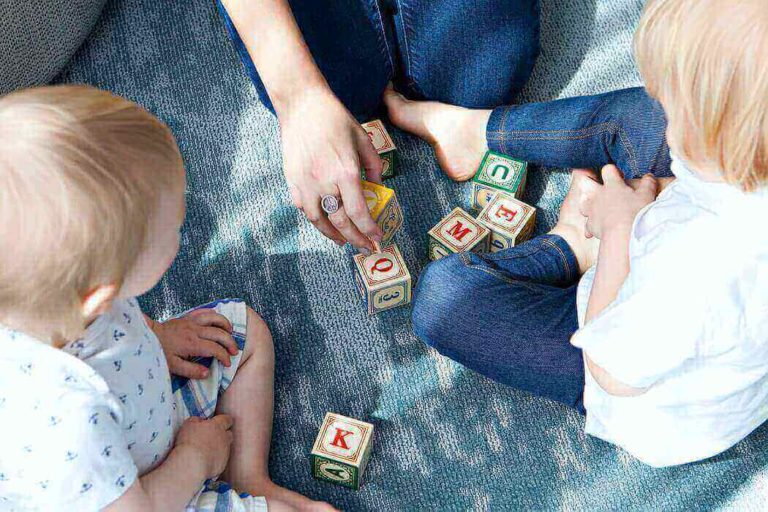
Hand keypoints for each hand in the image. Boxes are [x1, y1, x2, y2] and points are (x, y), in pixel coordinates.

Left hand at [150, 309, 237, 378]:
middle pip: (220, 334)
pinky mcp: (188, 317)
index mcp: (192, 344)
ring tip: (230, 333)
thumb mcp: (173, 366)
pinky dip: (214, 314)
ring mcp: (192, 322)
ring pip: (215, 318)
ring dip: (226, 325)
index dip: (224, 356)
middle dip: (230, 343)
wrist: (148, 335)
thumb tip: (207, 373)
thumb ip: (191, 371)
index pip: (215, 349)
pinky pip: (204, 311)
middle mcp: (195, 330)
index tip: (227, 364)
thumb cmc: (159, 352)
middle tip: (234, 351)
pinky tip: (218, 321)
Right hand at [175, 415, 233, 478]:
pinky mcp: (222, 464)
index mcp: (218, 426)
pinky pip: (221, 460)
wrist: (192, 464)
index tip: (217, 422)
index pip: (227, 419)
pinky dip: (215, 459)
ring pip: (225, 447)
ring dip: (218, 447)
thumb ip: (197, 420)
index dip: (222, 420)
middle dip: (223, 434)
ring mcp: (225, 452)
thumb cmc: (189, 441)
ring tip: (205, 450)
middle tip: (211, 436)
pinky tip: (204, 461)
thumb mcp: (189, 424)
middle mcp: (225, 438)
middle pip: (229, 433)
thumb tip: (199, 421)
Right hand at [279, 87, 384, 252]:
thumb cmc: (336, 120)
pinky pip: (304, 209)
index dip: (369, 231)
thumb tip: (378, 189)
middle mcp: (324, 182)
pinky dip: (316, 220)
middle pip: (341, 223)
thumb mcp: (364, 140)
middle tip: (365, 247)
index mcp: (345, 172)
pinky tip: (325, 222)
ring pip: (319, 221)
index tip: (377, 240)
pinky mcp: (292, 181)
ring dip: (334, 235)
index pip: (359, 213)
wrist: (302, 106)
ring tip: (345, 240)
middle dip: (356, 239)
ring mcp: (305, 184)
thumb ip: (374, 167)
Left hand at [580, 165, 658, 238]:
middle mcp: (599, 195)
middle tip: (599, 187)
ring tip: (596, 207)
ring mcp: (592, 210)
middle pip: (586, 182)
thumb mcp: (647, 195)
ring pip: (583, 202)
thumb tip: (649, 176)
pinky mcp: (590, 225)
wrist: (623, 234)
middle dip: (590, 182)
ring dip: (588, 204)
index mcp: (613, 185)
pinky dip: (591, 226)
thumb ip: (648, 183)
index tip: (619, 177)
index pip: (608, 170)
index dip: (613, 171)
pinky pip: (587, 224)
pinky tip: (595, 230)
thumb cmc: (636, 213)